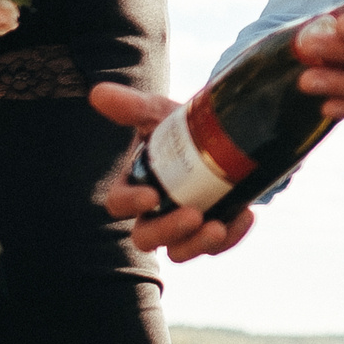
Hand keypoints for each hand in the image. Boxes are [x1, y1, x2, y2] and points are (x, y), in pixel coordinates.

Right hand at [89, 83, 257, 260]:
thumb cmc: (181, 124)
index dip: (131, 203)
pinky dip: (232, 236)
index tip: (152, 196)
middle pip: (147, 237)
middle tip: (193, 216)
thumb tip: (98, 93)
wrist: (223, 130)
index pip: (119, 204)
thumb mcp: (160, 112)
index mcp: (135, 185)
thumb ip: (132, 107)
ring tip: (218, 227)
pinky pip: (219, 245)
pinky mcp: (214, 227)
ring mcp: (185, 224)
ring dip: (197, 244)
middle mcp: (155, 212)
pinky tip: (246, 215)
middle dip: (168, 231)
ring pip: (180, 250)